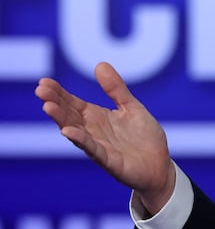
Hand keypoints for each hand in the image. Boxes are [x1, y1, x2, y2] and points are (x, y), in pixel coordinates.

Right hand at [35, 62, 174, 214]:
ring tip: (48, 106)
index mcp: (97, 118)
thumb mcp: (131, 107)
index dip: (59, 93)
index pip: (73, 103)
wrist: (160, 165)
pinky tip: (69, 131)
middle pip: (69, 115)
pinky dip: (81, 140)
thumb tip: (100, 64)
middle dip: (55, 103)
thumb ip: (116, 89)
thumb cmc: (143, 137)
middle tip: (40, 90)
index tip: (44, 82)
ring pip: (76, 132)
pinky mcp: (110, 161)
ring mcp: (99, 147)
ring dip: (62, 120)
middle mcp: (93, 132)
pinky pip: (93, 149)